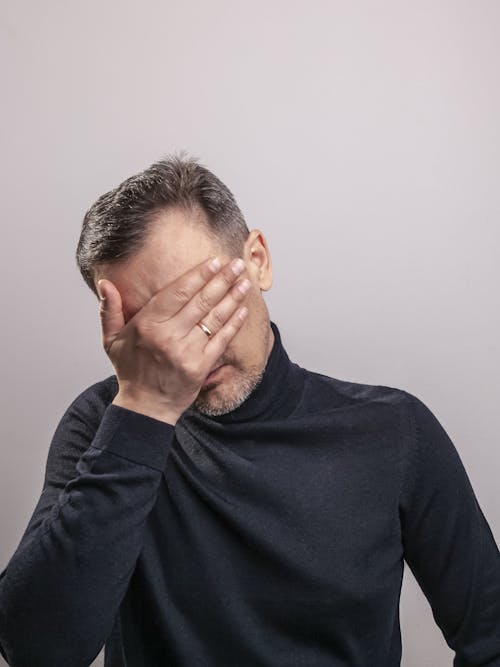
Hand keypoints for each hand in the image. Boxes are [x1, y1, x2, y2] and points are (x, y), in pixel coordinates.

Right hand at [97, 255, 250, 423]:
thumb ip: (109, 310)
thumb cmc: (130, 370)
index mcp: (147, 325)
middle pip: (200, 301)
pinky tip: (243, 309)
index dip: (198, 275)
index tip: (213, 261)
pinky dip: (234, 324)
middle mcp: (168, 336)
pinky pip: (221, 340)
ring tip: (245, 282)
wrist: (145, 407)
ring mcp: (186, 352)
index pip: (177, 292)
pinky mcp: (201, 366)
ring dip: (233, 298)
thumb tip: (105, 283)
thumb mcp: (111, 340)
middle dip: (222, 280)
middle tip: (237, 264)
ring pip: (214, 318)